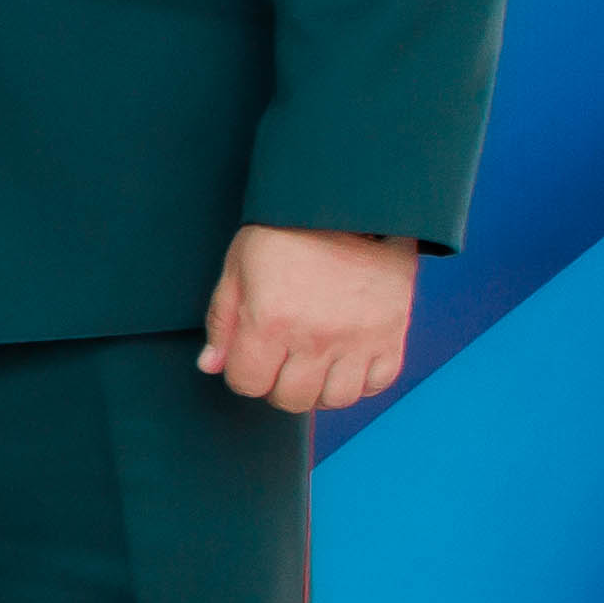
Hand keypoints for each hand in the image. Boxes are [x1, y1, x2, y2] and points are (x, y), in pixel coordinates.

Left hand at [201, 223, 416, 413]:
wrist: (348, 203)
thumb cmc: (285, 232)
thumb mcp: (238, 267)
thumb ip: (222, 321)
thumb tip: (211, 366)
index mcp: (269, 321)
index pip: (247, 384)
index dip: (244, 373)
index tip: (251, 356)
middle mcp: (314, 337)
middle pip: (291, 399)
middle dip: (278, 385)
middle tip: (281, 361)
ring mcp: (357, 339)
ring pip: (336, 399)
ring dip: (320, 389)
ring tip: (314, 363)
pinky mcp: (392, 334)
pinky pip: (379, 383)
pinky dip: (362, 380)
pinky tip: (346, 358)